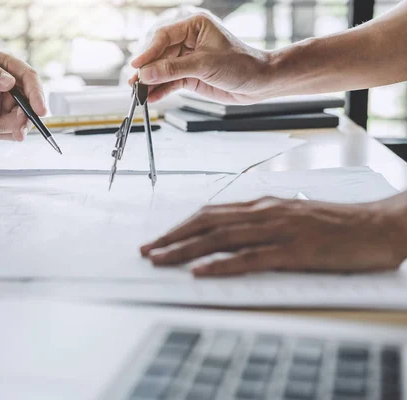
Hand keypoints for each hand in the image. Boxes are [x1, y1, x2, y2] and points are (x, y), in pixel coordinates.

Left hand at [0, 52, 47, 141]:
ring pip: (23, 121)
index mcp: (5, 67)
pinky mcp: (7, 123)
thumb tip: (9, 80)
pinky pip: (12, 132)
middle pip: (32, 103)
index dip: (37, 93)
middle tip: (15, 132)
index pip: (29, 77)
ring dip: (5, 128)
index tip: (39, 110)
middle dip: (24, 119)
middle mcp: (13, 86)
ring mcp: (11, 106)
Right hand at [130, 12, 271, 103]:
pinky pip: (170, 82)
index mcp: (195, 26)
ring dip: (151, 82)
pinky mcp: (190, 76)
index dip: (149, 51)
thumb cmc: (241, 64)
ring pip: (163, 70)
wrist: (259, 83)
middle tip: (136, 83)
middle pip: (160, 54)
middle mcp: (189, 40)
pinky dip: (161, 90)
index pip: (164, 36)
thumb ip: (173, 70)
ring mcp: (188, 59)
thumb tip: (147, 74)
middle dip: (148, 69)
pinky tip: (151, 97)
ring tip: (139, 93)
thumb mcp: (205, 65)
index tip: (137, 66)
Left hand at [140, 196, 406, 276]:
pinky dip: (222, 264)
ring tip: (161, 259)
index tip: (160, 238)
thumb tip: (232, 234)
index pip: (212, 214)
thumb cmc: (337, 225)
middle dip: (173, 237)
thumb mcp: (292, 217)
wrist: (379, 225)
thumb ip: (263, 223)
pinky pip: (251, 258)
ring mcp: (279, 231)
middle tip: (148, 251)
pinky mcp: (295, 251)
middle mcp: (265, 213)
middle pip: (208, 223)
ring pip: (221, 238)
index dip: (182, 226)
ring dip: (186, 250)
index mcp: (264, 206)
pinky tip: (201, 271)